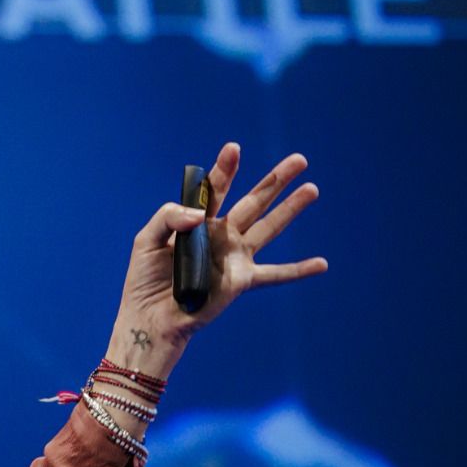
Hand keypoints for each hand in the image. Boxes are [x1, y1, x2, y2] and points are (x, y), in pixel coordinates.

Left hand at [111, 143, 328, 368]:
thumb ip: (167, 218)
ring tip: (312, 188)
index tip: (233, 148)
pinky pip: (276, 274)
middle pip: (253, 201)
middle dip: (274, 180)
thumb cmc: (145, 280)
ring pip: (269, 227)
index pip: (215, 190)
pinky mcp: (242, 281)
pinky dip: (299, 270)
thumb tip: (200, 215)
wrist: (151, 317)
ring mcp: (234, 257)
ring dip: (291, 209)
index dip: (225, 169)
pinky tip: (322, 264)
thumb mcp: (146, 241)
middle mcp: (220, 235)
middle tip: (299, 159)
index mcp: (196, 222)